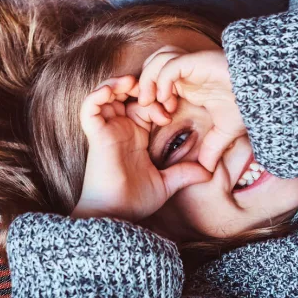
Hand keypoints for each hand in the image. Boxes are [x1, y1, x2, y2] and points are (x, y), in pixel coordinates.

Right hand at [71, 76, 211, 221]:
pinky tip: (113, 90)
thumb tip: (208, 172)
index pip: (145, 106)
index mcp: (136, 137)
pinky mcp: (95, 134)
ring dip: (118, 83)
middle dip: (140, 86)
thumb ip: (184, 173)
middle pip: (125, 95)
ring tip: (133, 83)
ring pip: (106, 94)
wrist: (118, 214)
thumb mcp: (167, 183)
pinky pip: (89, 106)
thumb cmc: (136, 201)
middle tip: (154, 91)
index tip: (169, 112)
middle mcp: (120, 130)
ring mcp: (107, 131)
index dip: (157, 102)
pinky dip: (98, 94)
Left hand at [131, 46, 246, 171]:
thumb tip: (206, 170)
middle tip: (149, 109)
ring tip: (152, 101)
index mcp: (189, 86)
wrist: (265, 93)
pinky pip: (170, 64)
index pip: (157, 83)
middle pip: (151, 68)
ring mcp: (191, 65)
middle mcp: (187, 73)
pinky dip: (162, 80)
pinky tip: (167, 98)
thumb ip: (212, 148)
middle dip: (144, 88)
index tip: (160, 119)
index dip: (152, 99)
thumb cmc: (248, 105)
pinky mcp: (197, 61)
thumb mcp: (224, 132)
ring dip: (149, 81)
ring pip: (156, 61)